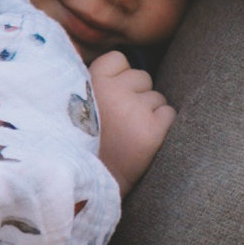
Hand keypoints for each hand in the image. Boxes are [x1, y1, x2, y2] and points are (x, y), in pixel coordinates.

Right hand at [90, 51, 175, 192]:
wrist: (88, 184)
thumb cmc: (82, 143)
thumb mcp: (73, 105)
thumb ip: (91, 82)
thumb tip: (118, 63)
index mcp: (91, 82)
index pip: (119, 60)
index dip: (118, 78)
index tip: (107, 100)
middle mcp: (113, 92)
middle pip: (142, 78)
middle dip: (136, 96)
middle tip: (118, 122)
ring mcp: (135, 111)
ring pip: (157, 98)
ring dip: (149, 113)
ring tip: (128, 135)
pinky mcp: (152, 131)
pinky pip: (169, 114)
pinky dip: (161, 127)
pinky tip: (142, 141)